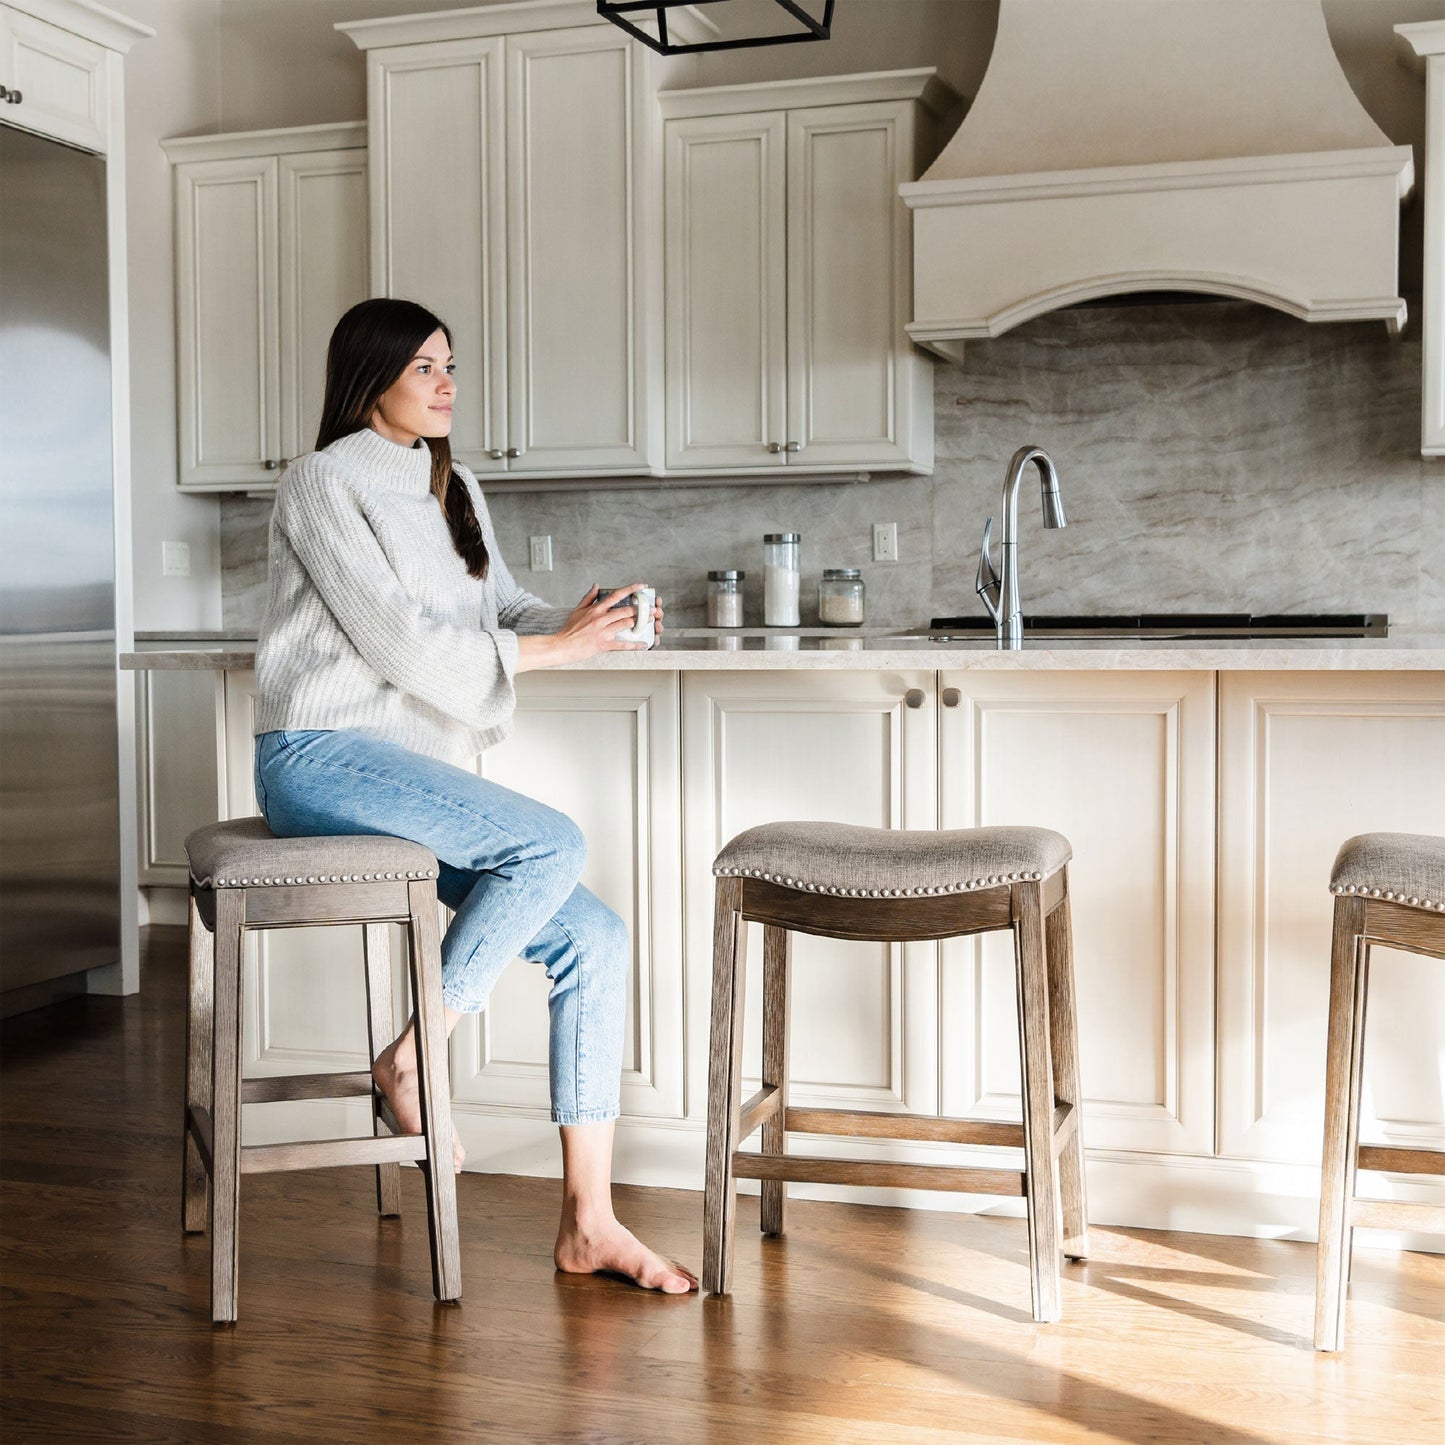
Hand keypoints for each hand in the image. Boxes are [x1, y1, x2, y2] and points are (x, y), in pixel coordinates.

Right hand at [517, 585, 655, 669]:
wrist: (561, 645)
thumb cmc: (568, 630)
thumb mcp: (577, 610)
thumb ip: (589, 597)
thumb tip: (596, 586)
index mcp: (596, 609)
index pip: (616, 595)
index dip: (631, 589)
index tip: (641, 587)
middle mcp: (601, 618)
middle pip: (626, 610)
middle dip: (642, 609)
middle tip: (652, 608)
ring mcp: (603, 631)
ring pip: (626, 624)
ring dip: (640, 622)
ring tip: (650, 621)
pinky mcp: (603, 644)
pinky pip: (622, 644)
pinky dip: (634, 645)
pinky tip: (644, 644)